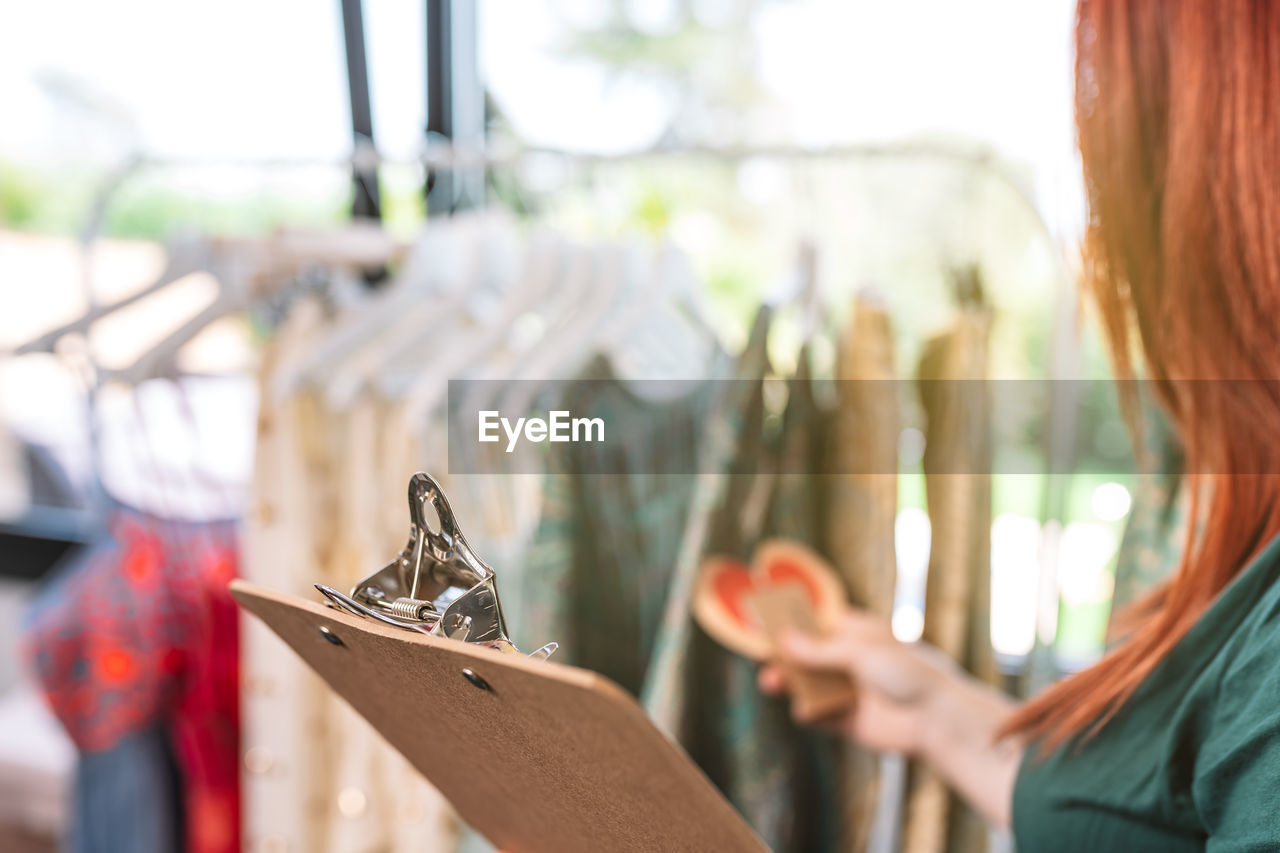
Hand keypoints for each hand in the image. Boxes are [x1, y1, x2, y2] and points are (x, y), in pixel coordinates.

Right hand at [759, 608, 960, 755]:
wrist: (938, 720)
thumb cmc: (908, 674)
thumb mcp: (860, 653)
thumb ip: (819, 650)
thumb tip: (783, 639)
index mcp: (859, 634)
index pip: (819, 622)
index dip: (794, 622)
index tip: (765, 620)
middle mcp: (852, 661)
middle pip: (809, 655)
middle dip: (785, 656)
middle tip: (763, 657)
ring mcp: (850, 690)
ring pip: (810, 685)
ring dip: (789, 683)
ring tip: (771, 683)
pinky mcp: (849, 720)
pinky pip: (820, 715)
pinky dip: (808, 712)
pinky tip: (803, 711)